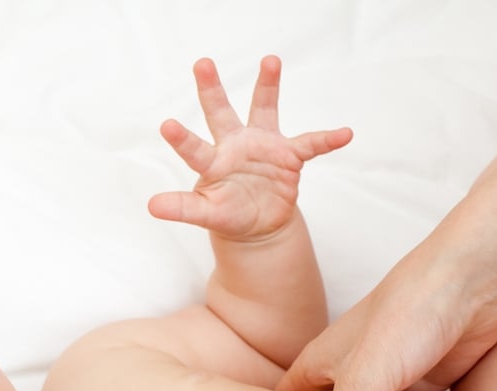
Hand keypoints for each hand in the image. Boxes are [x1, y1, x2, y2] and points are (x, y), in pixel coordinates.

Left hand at [148, 55, 350, 240]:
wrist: (258, 224)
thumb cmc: (228, 214)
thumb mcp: (206, 213)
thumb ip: (183, 208)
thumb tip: (152, 206)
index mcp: (213, 162)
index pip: (194, 149)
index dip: (181, 139)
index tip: (166, 125)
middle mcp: (234, 146)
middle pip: (220, 113)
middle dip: (211, 89)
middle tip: (201, 63)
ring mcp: (262, 146)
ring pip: (263, 110)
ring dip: (267, 87)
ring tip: (270, 61)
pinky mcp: (288, 156)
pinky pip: (311, 144)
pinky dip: (327, 140)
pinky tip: (344, 133)